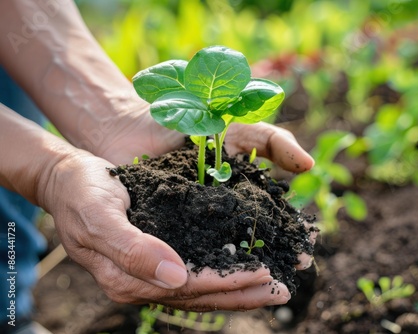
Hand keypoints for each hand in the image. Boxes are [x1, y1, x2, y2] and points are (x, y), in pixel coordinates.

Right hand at [43, 152, 291, 310]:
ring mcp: (150, 273)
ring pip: (202, 289)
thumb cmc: (81, 192)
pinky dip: (224, 273)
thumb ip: (133, 250)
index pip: (190, 288)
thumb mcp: (100, 217)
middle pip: (202, 296)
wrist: (67, 178)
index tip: (265, 274)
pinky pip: (196, 273)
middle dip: (245, 293)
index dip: (229, 283)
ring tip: (274, 285)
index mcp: (128, 279)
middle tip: (284, 287)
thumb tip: (176, 278)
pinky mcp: (157, 257)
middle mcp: (143, 282)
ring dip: (240, 289)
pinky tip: (245, 269)